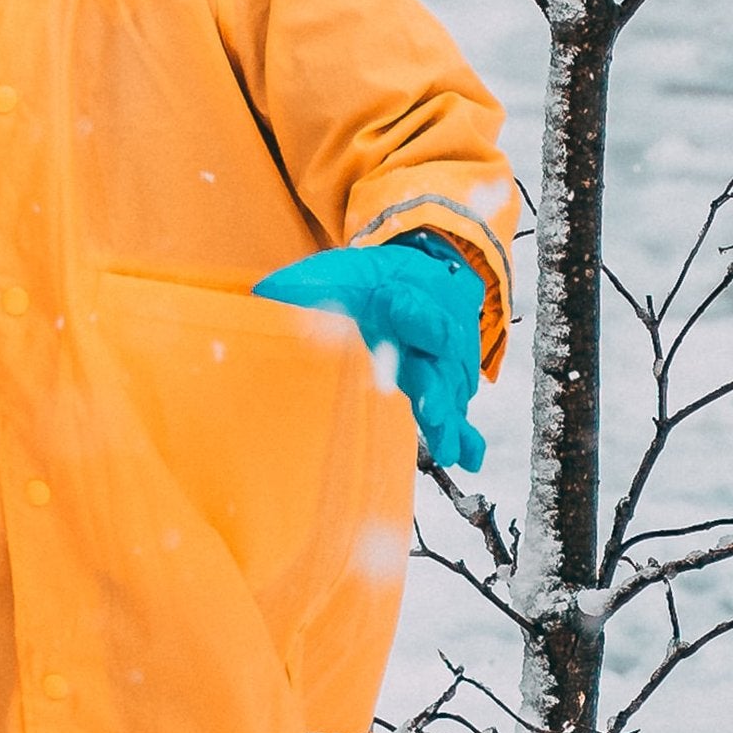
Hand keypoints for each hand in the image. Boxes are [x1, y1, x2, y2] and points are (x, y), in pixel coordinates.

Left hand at [253, 233, 488, 470]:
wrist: (413, 276)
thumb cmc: (364, 279)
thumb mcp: (332, 273)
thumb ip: (300, 285)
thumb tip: (262, 293)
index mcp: (402, 294)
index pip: (412, 305)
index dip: (414, 314)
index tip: (404, 320)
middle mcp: (429, 326)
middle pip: (439, 356)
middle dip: (436, 384)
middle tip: (432, 412)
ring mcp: (440, 356)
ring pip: (451, 386)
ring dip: (449, 417)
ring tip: (448, 448)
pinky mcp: (444, 380)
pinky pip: (457, 406)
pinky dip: (466, 432)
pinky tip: (469, 458)